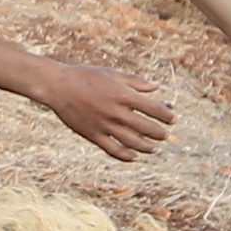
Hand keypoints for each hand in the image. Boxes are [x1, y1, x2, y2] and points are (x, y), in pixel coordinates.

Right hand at [37, 64, 175, 162]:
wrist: (58, 86)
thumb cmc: (85, 76)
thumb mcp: (112, 74)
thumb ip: (135, 82)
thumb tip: (156, 87)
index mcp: (123, 95)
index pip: (154, 109)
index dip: (166, 115)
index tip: (172, 119)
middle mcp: (116, 112)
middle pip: (146, 128)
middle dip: (160, 133)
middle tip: (165, 135)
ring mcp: (104, 125)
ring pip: (132, 142)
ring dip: (146, 147)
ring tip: (154, 148)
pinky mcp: (93, 135)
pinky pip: (113, 150)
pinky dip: (125, 156)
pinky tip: (133, 157)